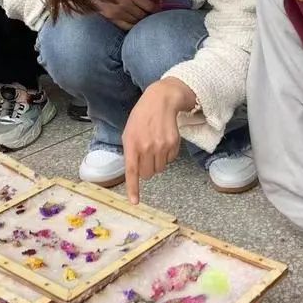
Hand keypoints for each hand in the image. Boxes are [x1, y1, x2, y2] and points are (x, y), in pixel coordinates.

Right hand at [95, 0, 157, 29]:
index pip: (149, 6)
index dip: (156, 9)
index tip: (160, 9)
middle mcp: (124, 5)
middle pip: (143, 16)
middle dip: (150, 16)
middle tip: (154, 16)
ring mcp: (116, 13)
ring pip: (135, 22)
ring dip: (142, 22)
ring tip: (146, 20)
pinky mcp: (110, 18)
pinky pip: (125, 26)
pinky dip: (133, 26)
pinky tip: (136, 25)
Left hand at [123, 78, 195, 203]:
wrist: (161, 101)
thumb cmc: (142, 117)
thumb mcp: (129, 132)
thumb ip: (130, 151)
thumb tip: (134, 170)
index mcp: (131, 144)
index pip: (132, 171)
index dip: (133, 188)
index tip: (135, 201)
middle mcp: (146, 147)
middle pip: (148, 174)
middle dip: (146, 169)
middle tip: (146, 156)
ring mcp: (161, 146)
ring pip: (160, 168)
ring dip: (157, 162)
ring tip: (155, 145)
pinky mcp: (173, 144)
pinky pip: (170, 160)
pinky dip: (167, 155)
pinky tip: (164, 141)